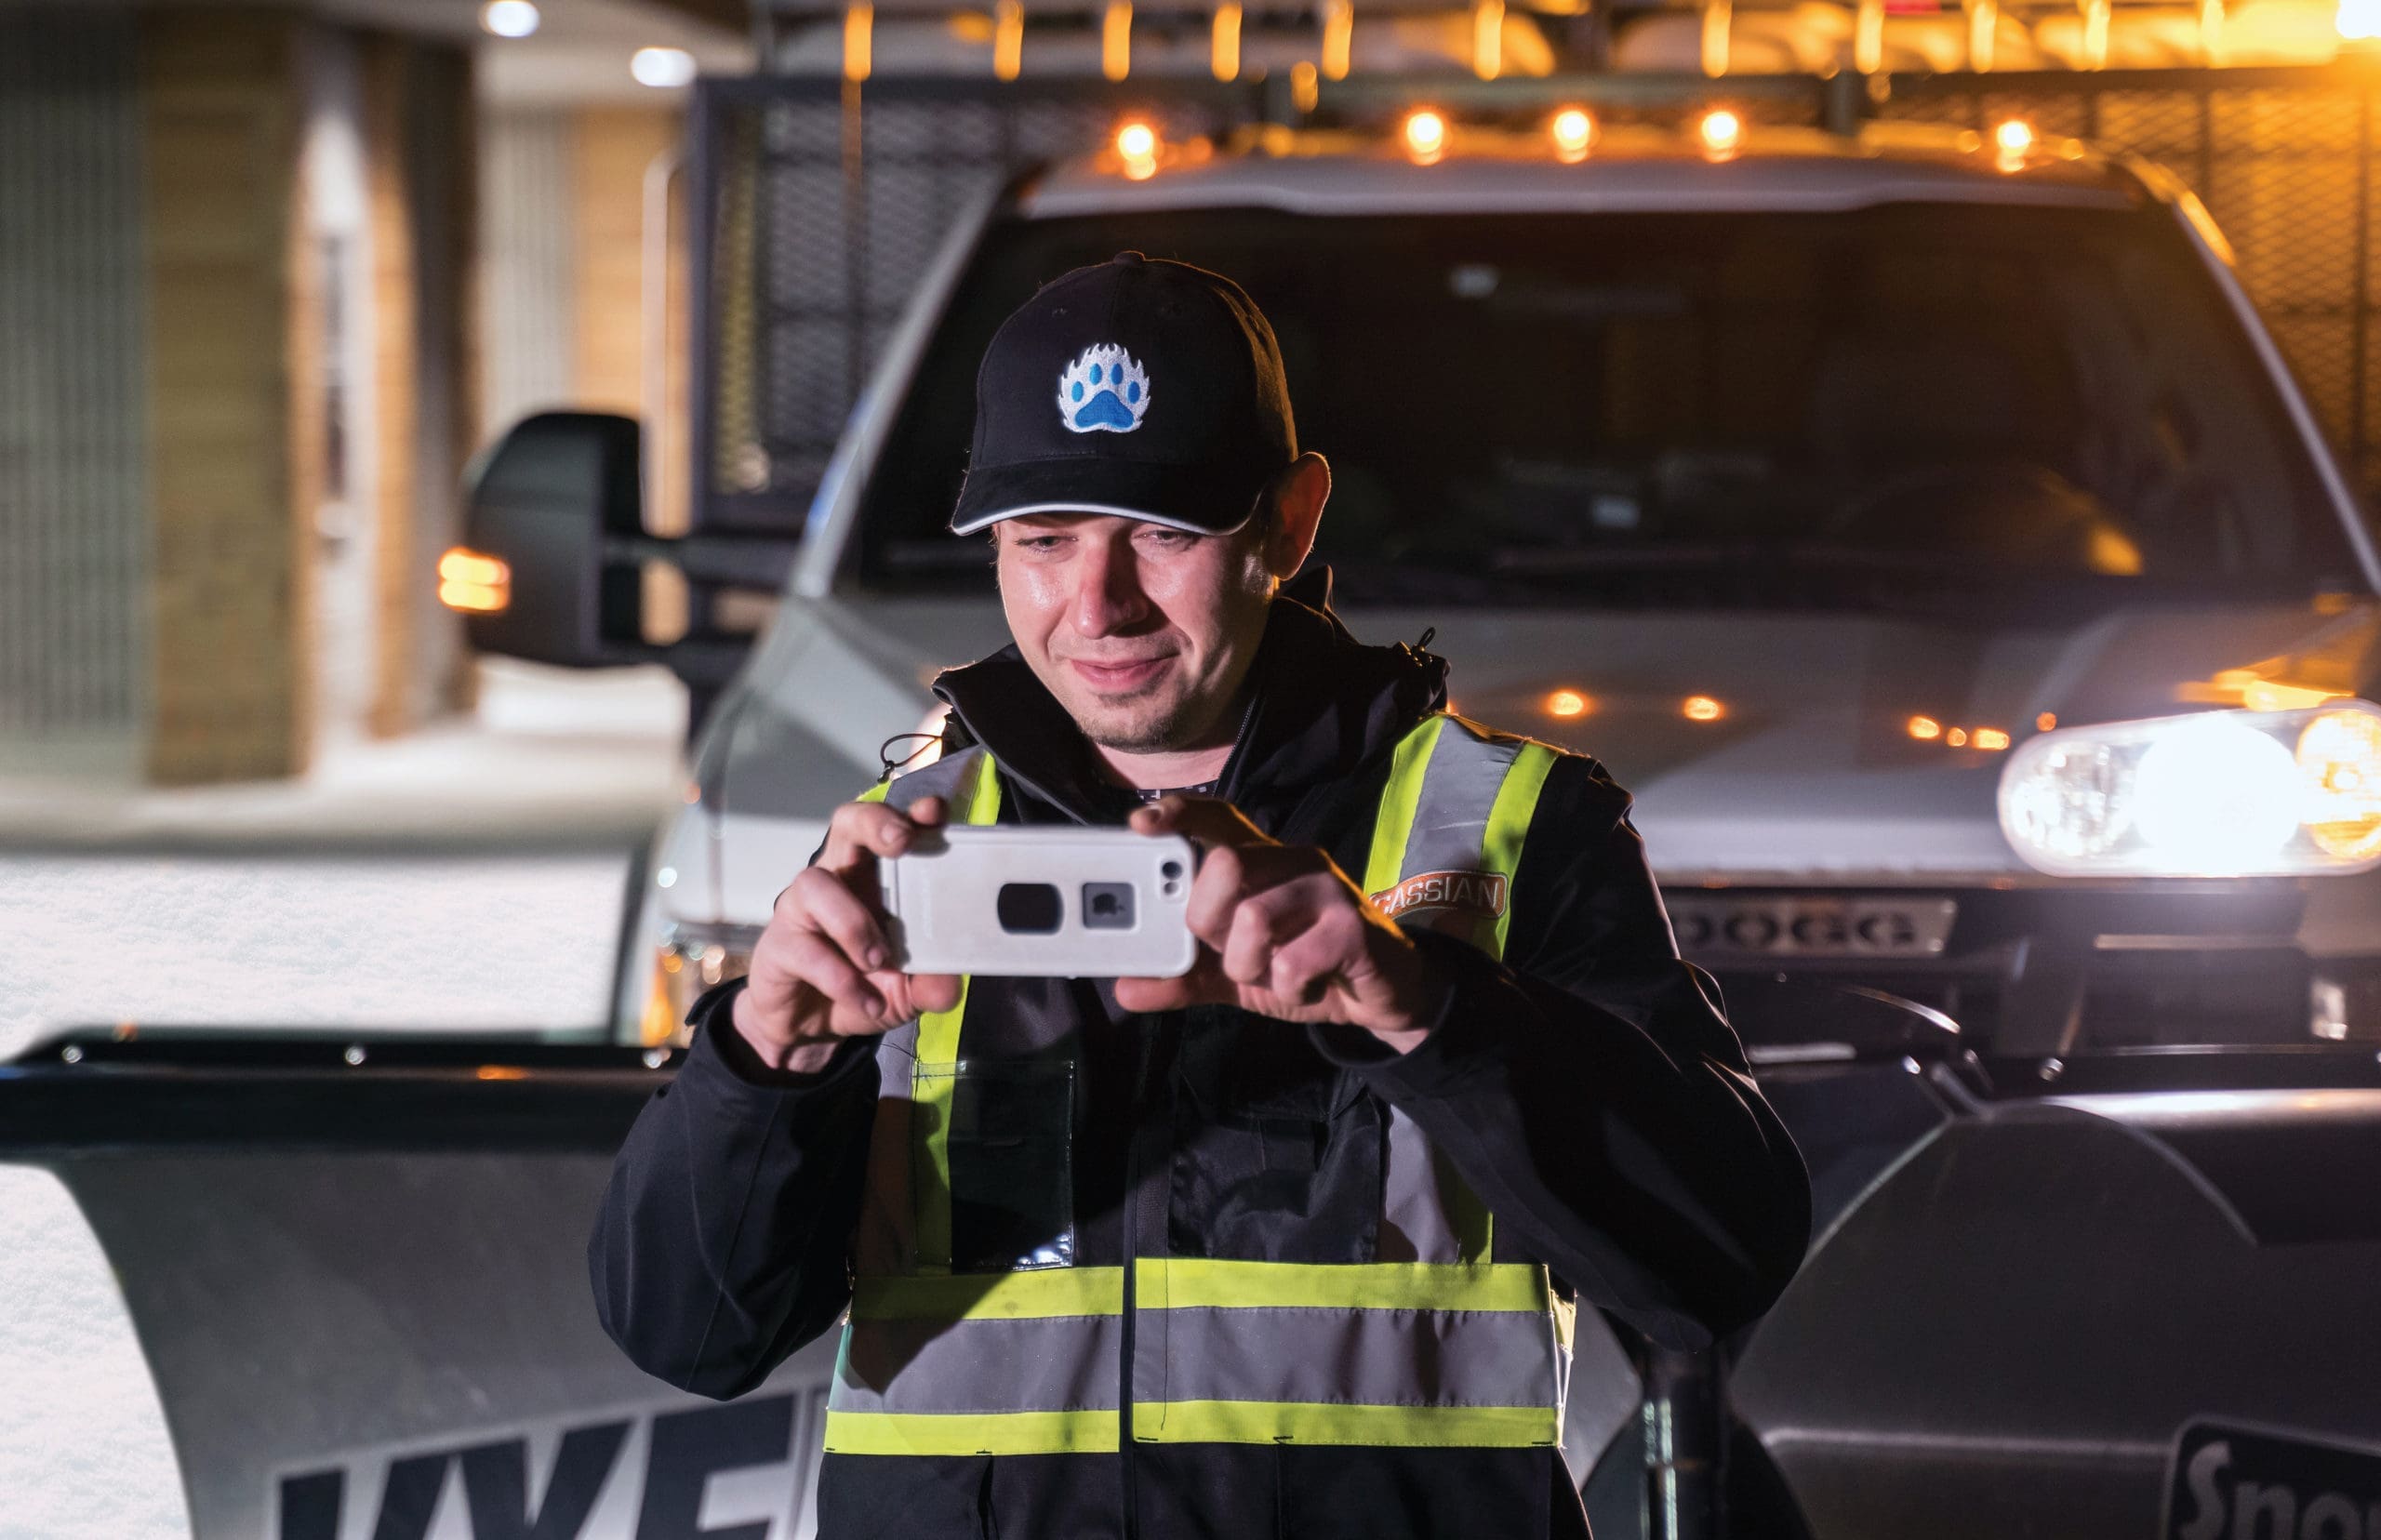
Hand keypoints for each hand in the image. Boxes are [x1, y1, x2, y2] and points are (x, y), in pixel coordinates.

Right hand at [731, 795, 962, 1073]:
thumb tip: (950, 985)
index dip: (913, 815)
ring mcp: (803, 908)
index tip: (935, 813)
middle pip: (848, 824)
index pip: (893, 829)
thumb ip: (930, 986)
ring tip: (878, 960)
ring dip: (852, 922)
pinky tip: (865, 1001)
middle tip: (902, 843)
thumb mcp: (907, 992)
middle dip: (875, 822)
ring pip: (816, 883)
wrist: (805, 1026)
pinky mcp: (779, 945)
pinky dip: (840, 978)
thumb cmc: (860, 985)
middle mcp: (839, 879)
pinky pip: (806, 949)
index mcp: (877, 878)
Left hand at [1114, 795, 1449, 1051]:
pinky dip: (1288, 988)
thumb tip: (1125, 989)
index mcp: (1262, 861)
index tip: (1140, 824)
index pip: (1217, 817)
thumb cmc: (1305, 967)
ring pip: (1254, 917)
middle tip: (1229, 950)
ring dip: (1249, 965)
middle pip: (1226, 864)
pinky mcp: (1353, 927)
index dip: (1179, 814)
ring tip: (1272, 974)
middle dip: (1209, 921)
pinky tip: (1307, 985)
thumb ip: (1185, 976)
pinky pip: (1293, 961)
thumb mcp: (1236, 974)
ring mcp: (1326, 889)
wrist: (1380, 994)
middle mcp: (1293, 861)